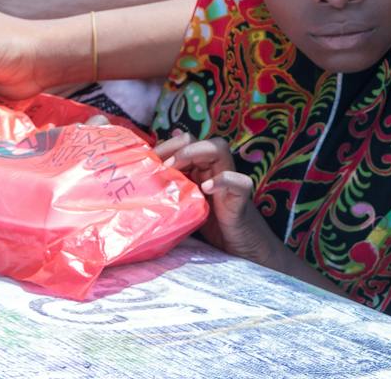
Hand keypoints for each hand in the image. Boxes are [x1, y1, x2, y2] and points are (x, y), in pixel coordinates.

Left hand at [154, 132, 281, 269]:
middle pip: (201, 140)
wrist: (242, 251)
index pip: (187, 142)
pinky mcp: (241, 198)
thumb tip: (149, 177)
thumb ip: (172, 191)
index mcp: (202, 170)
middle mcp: (215, 170)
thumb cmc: (211, 229)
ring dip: (196, 152)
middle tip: (162, 164)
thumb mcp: (185, 208)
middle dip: (180, 146)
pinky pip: (239, 181)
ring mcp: (229, 182)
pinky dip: (223, 180)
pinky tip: (206, 188)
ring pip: (220, 149)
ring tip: (176, 167)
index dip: (168, 145)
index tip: (148, 158)